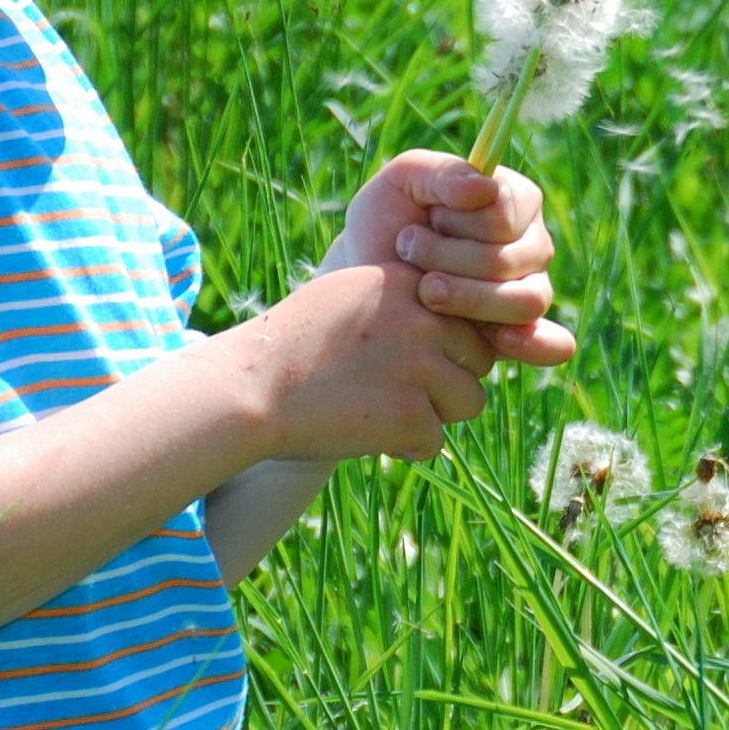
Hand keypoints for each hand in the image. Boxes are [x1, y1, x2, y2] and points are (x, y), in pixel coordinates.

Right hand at [231, 262, 504, 461]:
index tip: (401, 357)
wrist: (249, 389)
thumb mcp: (350, 294)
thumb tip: (465, 315)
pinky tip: (365, 432)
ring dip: (433, 414)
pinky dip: (405, 446)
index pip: (468, 316)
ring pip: (469, 400)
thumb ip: (405, 298)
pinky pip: (435, 441)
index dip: (443, 344)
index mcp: (411, 282)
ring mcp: (421, 367)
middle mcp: (424, 319)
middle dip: (448, 379)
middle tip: (396, 389)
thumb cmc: (294, 344)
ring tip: (383, 410)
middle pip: (479, 357)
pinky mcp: (412, 415)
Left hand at [320, 149, 577, 371]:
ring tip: (425, 291)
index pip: (507, 214)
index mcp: (515, 201)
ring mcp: (528, 290)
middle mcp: (532, 245)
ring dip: (468, 297)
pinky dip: (534, 344)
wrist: (362, 281)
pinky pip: (549, 344)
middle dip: (449, 258)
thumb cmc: (384, 224)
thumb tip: (487, 189)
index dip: (460, 220)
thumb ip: (444, 173)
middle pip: (511, 259)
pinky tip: (501, 340)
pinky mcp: (517, 334)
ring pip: (526, 300)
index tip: (426, 218)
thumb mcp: (402, 182)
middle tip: (409, 253)